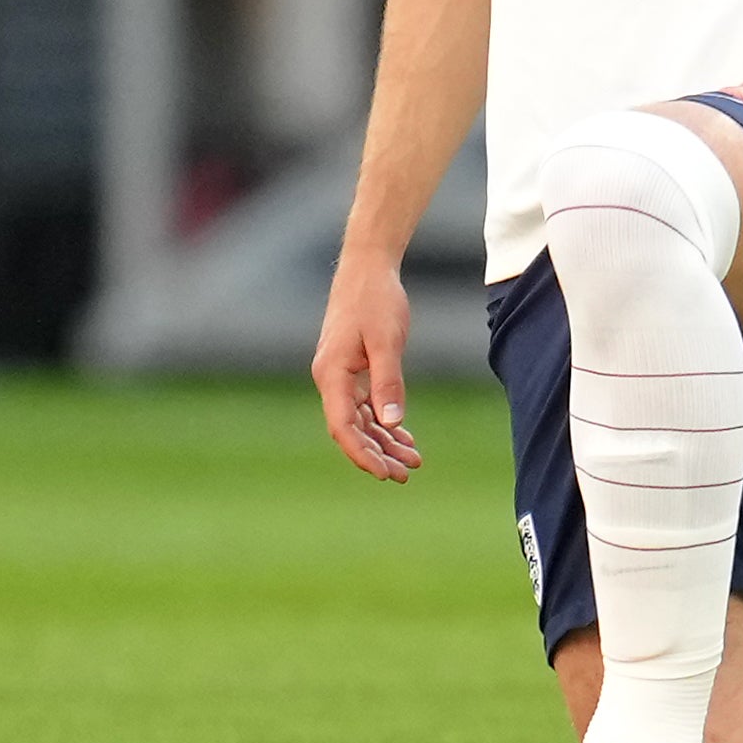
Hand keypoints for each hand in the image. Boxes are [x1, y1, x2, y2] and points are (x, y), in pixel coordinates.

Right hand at [309, 247, 422, 480]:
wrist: (368, 267)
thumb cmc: (376, 299)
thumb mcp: (386, 341)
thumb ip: (388, 381)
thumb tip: (392, 422)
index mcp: (332, 375)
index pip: (343, 428)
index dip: (363, 454)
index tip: (385, 474)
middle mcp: (331, 379)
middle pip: (351, 429)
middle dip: (377, 454)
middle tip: (406, 474)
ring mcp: (341, 375)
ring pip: (360, 420)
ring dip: (383, 441)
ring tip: (412, 461)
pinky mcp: (352, 369)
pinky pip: (365, 405)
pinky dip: (383, 422)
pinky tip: (403, 436)